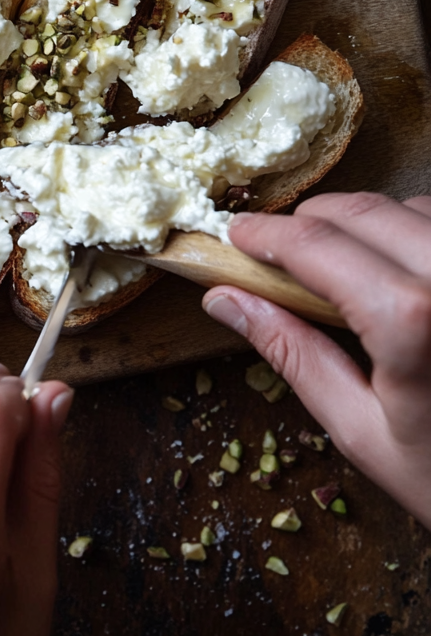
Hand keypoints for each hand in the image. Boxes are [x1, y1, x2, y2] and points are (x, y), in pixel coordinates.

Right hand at [202, 192, 430, 527]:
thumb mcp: (363, 429)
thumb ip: (292, 353)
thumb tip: (225, 300)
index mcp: (411, 321)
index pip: (315, 246)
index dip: (264, 233)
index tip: (236, 234)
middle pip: (361, 210)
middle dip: (309, 221)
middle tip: (279, 252)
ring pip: (413, 206)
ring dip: (367, 223)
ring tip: (348, 268)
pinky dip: (418, 232)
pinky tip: (407, 272)